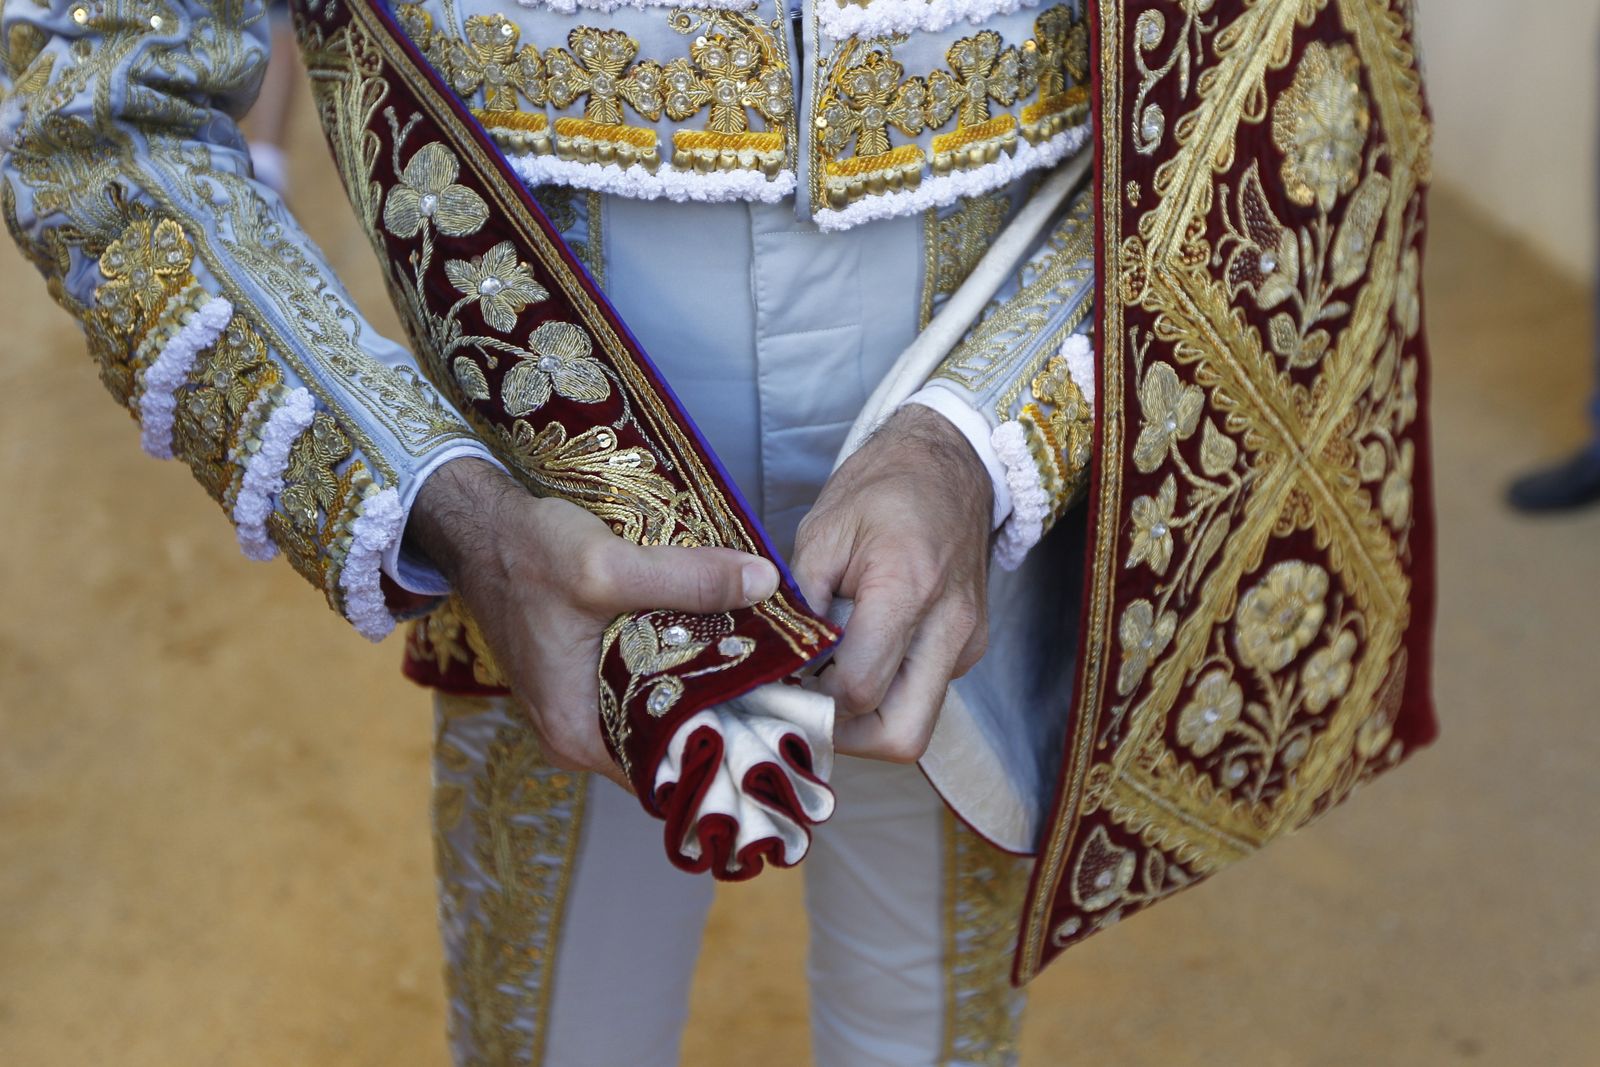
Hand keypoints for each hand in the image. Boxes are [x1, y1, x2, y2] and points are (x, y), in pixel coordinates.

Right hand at [407, 459, 780, 788]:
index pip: (669, 771)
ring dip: (703, 689)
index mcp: (579, 735)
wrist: (480, 529)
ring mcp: (580, 710)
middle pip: (669, 744)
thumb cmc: (526, 554)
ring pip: (659, 713)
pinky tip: (715, 642)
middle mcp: (578, 737)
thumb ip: (687, 579)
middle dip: (724, 715)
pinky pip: (643, 689)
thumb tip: (765, 584)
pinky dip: (676, 670)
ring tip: (760, 663)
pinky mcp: (586, 680)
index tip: (776, 720)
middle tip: (781, 683)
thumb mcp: (607, 564)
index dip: (725, 749)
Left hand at [792, 405, 992, 762]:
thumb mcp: (822, 532)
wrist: (952, 461)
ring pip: (917, 722)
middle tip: (805, 706)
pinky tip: (860, 656)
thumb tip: (778, 665)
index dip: (812, 700)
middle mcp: (949, 626)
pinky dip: (889, 690)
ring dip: (867, 717)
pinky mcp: (972, 647)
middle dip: (847, 736)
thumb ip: (801, 605)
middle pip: (902, 735)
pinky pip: (927, 694)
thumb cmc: (883, 488)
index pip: (859, 689)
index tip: (779, 686)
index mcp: (907, 588)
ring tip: (827, 680)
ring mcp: (968, 642)